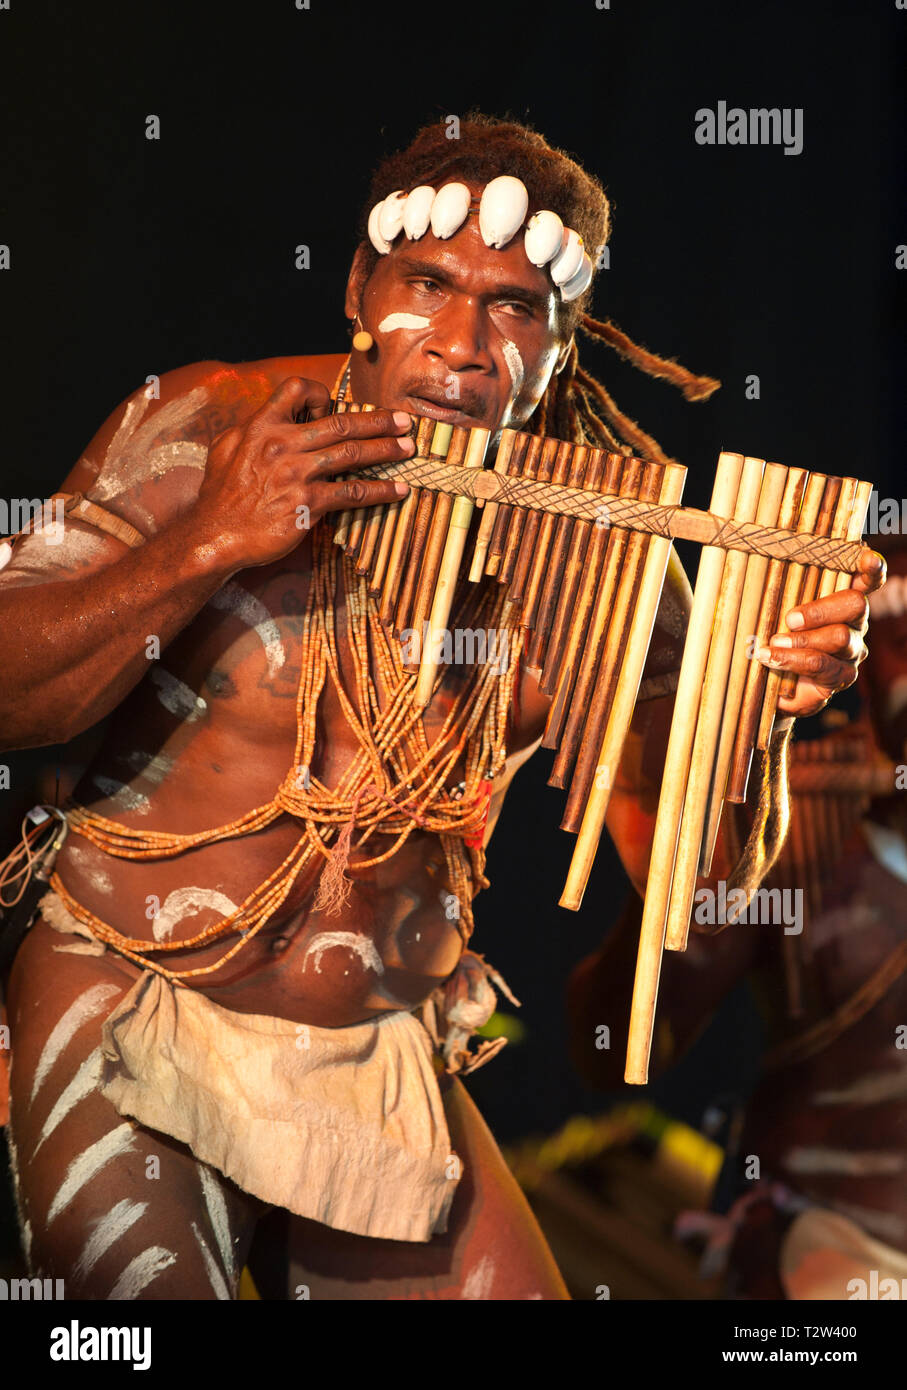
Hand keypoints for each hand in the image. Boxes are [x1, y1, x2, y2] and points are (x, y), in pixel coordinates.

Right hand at [192, 377, 412, 567]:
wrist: (214, 536)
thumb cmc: (220, 496)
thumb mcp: (226, 450)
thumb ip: (253, 431)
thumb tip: (276, 421)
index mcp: (261, 426)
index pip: (296, 389)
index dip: (320, 393)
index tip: (334, 407)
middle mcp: (281, 445)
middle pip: (340, 423)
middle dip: (377, 420)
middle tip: (403, 420)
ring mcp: (296, 474)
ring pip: (352, 453)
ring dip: (386, 449)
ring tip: (408, 448)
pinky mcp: (308, 503)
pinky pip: (352, 493)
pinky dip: (380, 491)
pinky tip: (398, 490)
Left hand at [757, 547, 886, 718]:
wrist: (768, 683)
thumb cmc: (770, 635)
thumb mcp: (769, 610)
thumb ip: (772, 591)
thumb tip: (752, 565)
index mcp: (841, 597)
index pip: (866, 579)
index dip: (872, 569)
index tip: (867, 560)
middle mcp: (854, 622)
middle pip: (856, 604)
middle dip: (820, 610)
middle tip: (789, 619)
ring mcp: (852, 649)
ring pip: (840, 637)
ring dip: (802, 639)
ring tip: (774, 643)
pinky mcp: (843, 675)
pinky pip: (823, 665)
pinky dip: (793, 660)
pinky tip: (770, 658)